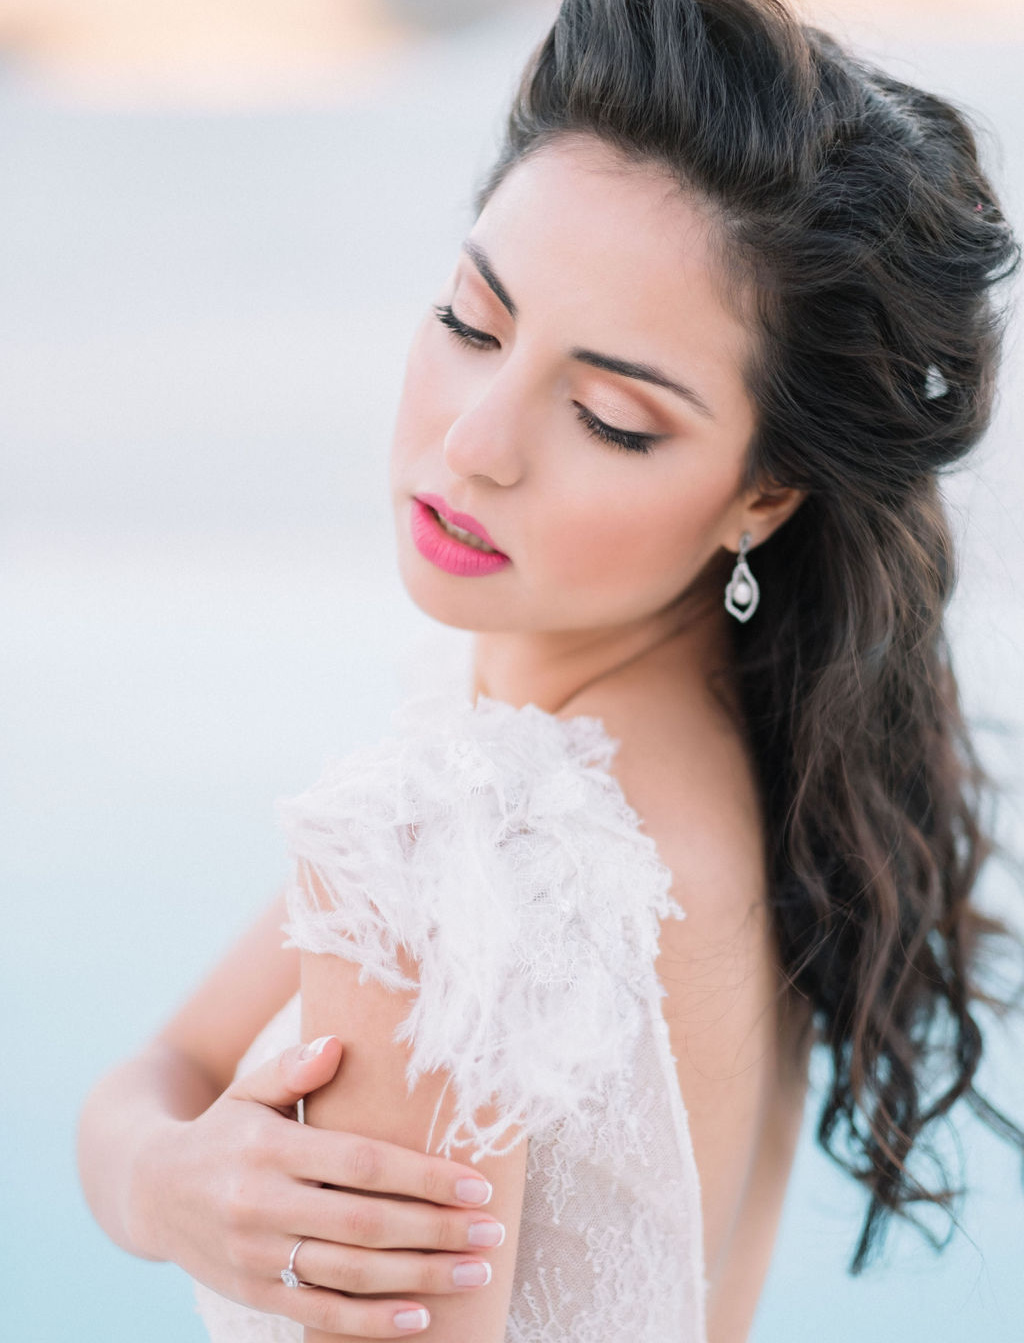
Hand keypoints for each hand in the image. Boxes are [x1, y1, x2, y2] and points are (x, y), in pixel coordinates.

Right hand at [133, 1037, 505, 1336]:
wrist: (151, 1191)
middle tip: (492, 1232)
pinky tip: (421, 1315)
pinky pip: (320, 1313)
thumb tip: (338, 1045)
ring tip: (476, 1273)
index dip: (424, 1177)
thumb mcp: (250, 1090)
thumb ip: (294, 1067)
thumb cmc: (224, 1130)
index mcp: (270, 1147)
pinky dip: (372, 1322)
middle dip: (437, 1231)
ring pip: (351, 1274)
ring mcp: (256, 1255)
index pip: (361, 1164)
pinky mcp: (253, 1293)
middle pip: (366, 1224)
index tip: (477, 1185)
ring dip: (421, 1277)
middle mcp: (262, 1204)